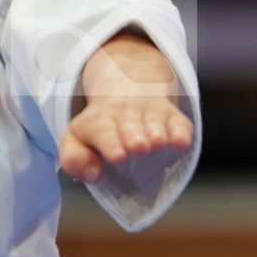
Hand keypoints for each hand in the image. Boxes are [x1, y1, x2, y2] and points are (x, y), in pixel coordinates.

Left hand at [58, 33, 193, 183]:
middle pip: (129, 125)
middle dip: (133, 135)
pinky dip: (182, 132)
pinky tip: (181, 142)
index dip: (110, 142)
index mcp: (98, 121)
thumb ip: (74, 158)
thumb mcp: (76, 138)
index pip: (102, 130)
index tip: (118, 155)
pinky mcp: (172, 116)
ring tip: (158, 143)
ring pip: (154, 121)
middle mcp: (125, 115)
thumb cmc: (100, 124)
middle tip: (139, 147)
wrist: (126, 82)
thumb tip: (93, 174)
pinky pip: (179, 122)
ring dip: (157, 132)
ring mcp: (150, 113)